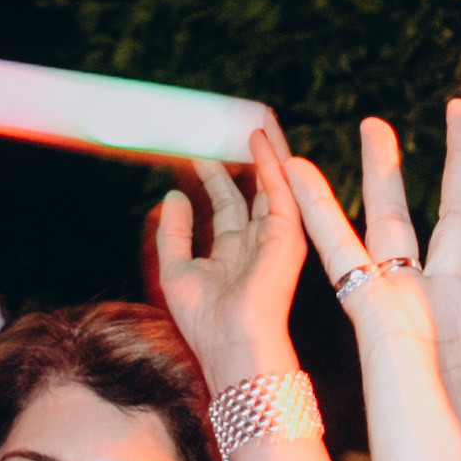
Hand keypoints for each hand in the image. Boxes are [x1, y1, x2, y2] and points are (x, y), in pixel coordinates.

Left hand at [147, 121, 310, 378]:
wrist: (231, 343)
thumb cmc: (205, 320)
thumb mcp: (176, 269)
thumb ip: (174, 234)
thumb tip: (173, 197)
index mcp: (234, 253)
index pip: (227, 205)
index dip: (215, 176)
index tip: (202, 149)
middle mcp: (258, 243)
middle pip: (254, 189)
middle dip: (247, 157)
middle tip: (236, 124)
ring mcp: (276, 238)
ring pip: (273, 183)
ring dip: (267, 150)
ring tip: (258, 117)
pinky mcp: (288, 235)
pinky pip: (280, 191)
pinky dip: (271, 163)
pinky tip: (260, 139)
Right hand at [292, 104, 460, 460]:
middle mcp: (434, 315)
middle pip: (445, 220)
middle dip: (450, 164)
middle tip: (458, 108)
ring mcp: (400, 313)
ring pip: (388, 225)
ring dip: (381, 172)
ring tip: (373, 122)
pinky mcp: (373, 318)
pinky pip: (339, 249)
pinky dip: (316, 207)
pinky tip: (295, 170)